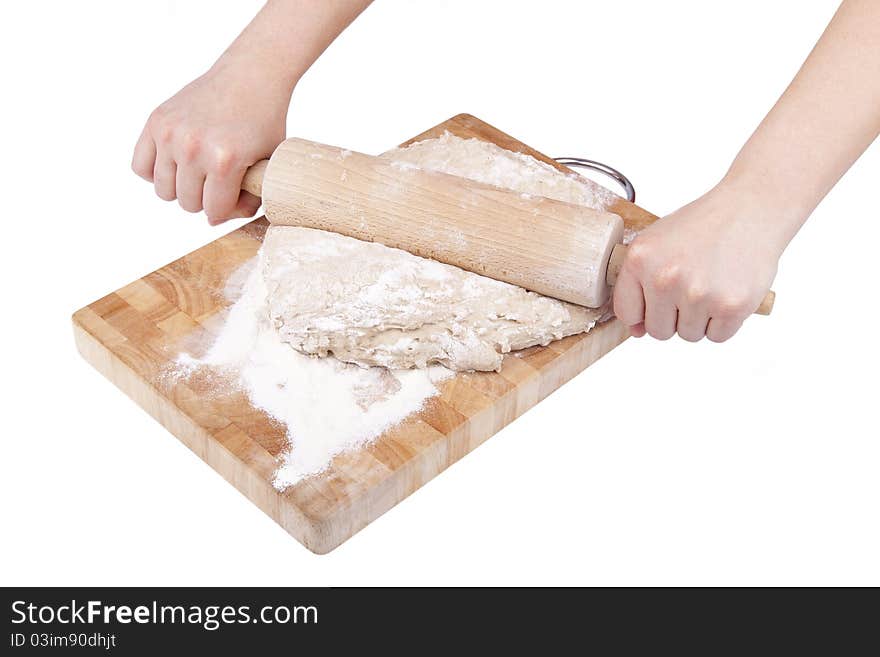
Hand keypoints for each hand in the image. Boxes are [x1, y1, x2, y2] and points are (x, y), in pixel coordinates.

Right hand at [131, 59, 289, 223]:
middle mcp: (193, 147)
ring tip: (200, 172)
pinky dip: (156, 172)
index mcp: (224, 160)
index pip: (214, 211)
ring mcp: (171, 133)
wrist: (251, 76)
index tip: (238, 194)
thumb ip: (248, 198)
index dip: (228, 209)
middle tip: (220, 181)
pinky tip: (177, 164)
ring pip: (164, 191)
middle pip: (188, 204)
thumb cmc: (264, 121)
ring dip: (182, 188)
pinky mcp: (156, 121)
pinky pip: (140, 167)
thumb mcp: (268, 164)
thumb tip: (213, 221)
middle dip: (206, 199)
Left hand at [613, 184, 784, 341]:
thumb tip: (635, 331)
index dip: (643, 313)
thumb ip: (638, 284)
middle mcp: (664, 278)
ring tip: (711, 285)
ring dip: (700, 319)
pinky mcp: (731, 306)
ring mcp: (698, 294)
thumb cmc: (702, 226)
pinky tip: (727, 291)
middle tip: (691, 288)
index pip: (627, 313)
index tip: (656, 302)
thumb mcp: (657, 243)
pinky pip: (717, 336)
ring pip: (689, 335)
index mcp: (640, 260)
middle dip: (674, 317)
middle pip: (658, 331)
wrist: (751, 209)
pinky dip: (724, 322)